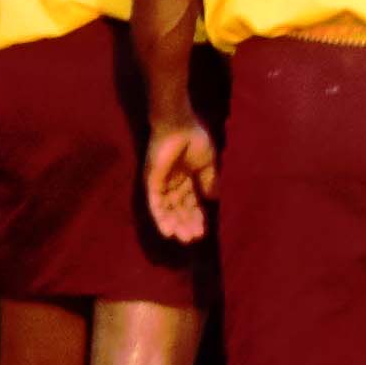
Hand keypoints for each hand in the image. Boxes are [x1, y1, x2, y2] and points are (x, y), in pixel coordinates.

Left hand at [142, 119, 219, 247]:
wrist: (179, 126)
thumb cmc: (194, 139)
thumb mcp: (207, 163)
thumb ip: (209, 181)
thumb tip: (213, 200)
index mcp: (186, 178)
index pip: (190, 202)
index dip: (196, 217)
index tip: (203, 231)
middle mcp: (172, 184)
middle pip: (179, 209)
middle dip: (186, 224)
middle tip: (194, 239)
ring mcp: (161, 184)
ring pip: (167, 209)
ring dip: (175, 224)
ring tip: (184, 238)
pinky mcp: (152, 182)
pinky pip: (155, 204)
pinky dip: (161, 218)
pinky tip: (168, 231)